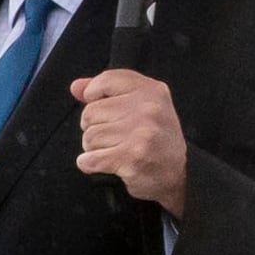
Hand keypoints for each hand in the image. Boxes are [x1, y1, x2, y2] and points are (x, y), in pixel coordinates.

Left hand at [71, 69, 187, 211]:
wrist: (178, 174)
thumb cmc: (155, 138)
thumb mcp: (141, 106)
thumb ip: (108, 91)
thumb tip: (76, 87)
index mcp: (152, 91)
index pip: (106, 80)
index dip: (93, 94)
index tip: (102, 109)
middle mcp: (148, 109)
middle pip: (91, 112)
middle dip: (94, 128)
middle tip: (114, 137)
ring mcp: (141, 134)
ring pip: (89, 137)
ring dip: (93, 148)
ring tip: (113, 151)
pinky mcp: (131, 159)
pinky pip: (89, 159)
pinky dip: (89, 164)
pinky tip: (105, 164)